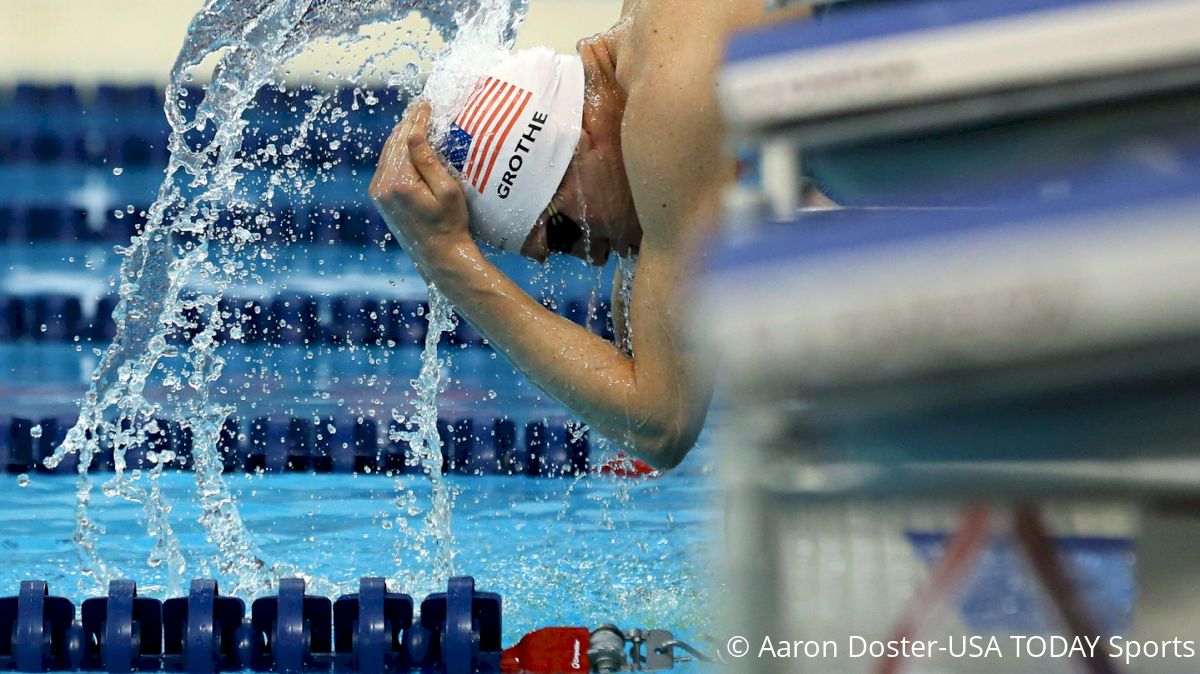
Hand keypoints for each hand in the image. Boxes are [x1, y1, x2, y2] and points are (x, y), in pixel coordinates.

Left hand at [369, 100, 473, 268]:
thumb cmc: (450, 224)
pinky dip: (396, 151)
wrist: (438, 256)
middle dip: (407, 124)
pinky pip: (386, 165)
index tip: (426, 104)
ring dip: (400, 136)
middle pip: (394, 143)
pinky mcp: (379, 197)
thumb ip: (427, 160)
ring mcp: (378, 191)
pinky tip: (407, 143)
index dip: (417, 120)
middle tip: (420, 106)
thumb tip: (412, 132)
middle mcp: (383, 185)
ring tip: (414, 119)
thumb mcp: (447, 190)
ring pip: (388, 153)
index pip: (407, 140)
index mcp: (400, 182)